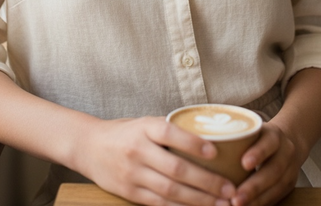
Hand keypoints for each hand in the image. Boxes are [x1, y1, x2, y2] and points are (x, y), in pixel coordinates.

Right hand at [76, 115, 237, 205]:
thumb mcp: (144, 123)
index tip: (216, 151)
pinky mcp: (130, 193)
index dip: (194, 143)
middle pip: (176, 169)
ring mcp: (133, 174)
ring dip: (199, 200)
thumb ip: (169, 131)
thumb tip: (208, 137)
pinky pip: (159, 204)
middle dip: (207, 181)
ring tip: (222, 204)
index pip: (171, 134)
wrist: (89, 147)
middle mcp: (138, 151)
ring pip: (171, 191)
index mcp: (144, 128)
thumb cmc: (125, 132)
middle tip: (230, 188)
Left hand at [230, 122, 304, 205]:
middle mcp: (286, 152)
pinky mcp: (289, 187)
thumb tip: (201, 142)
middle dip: (254, 186)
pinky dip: (261, 204)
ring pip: (277, 188)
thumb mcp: (252, 129)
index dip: (258, 153)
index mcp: (274, 135)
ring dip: (257, 200)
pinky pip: (276, 198)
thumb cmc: (259, 136)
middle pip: (273, 171)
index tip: (243, 164)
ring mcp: (291, 171)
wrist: (289, 142)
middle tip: (235, 198)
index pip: (269, 143)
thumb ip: (234, 135)